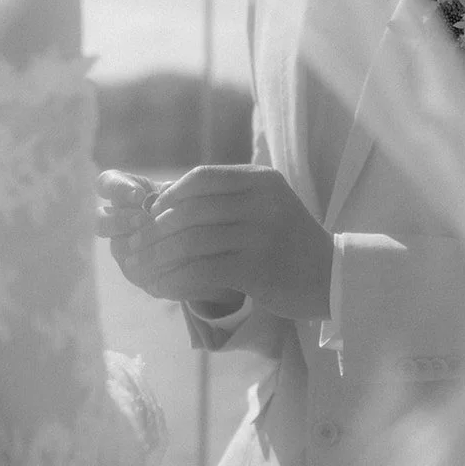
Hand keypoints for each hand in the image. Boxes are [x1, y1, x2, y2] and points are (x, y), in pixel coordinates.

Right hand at [96, 170, 244, 310]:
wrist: (206, 244)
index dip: (117, 188)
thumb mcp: (184, 194)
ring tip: (160, 243)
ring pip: (117, 247)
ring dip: (136, 243)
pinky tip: (174, 263)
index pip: (105, 184)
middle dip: (120, 220)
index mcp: (125, 197)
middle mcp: (117, 225)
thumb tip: (168, 192)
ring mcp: (125, 250)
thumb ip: (172, 191)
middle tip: (143, 220)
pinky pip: (138, 271)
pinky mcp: (138, 273)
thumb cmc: (191, 210)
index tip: (139, 195)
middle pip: (100, 219)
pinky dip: (156, 266)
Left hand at [122, 165, 331, 320]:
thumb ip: (223, 200)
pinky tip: (161, 288)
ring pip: (191, 242)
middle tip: (133, 247)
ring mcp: (260, 235)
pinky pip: (201, 271)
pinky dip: (174, 280)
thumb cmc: (287, 243)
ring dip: (158, 258)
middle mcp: (262, 202)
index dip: (169, 195)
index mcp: (261, 180)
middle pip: (190, 210)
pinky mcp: (256, 269)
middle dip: (154, 230)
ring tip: (141, 270)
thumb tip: (160, 197)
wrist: (332, 278)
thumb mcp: (263, 207)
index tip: (151, 215)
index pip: (201, 177)